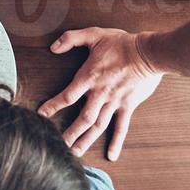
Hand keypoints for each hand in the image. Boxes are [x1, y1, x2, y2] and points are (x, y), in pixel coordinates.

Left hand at [38, 27, 162, 159]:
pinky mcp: (128, 106)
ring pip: (98, 126)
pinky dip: (116, 142)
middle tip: (58, 146)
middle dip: (69, 133)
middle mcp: (100, 93)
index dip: (53, 106)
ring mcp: (115, 102)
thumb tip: (52, 47)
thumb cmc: (121, 43)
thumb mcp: (93, 34)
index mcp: (89, 77)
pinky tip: (111, 155)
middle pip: (82, 118)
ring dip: (86, 140)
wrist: (149, 53)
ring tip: (75, 153)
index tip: (41, 115)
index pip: (67, 96)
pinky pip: (122, 127)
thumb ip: (70, 39)